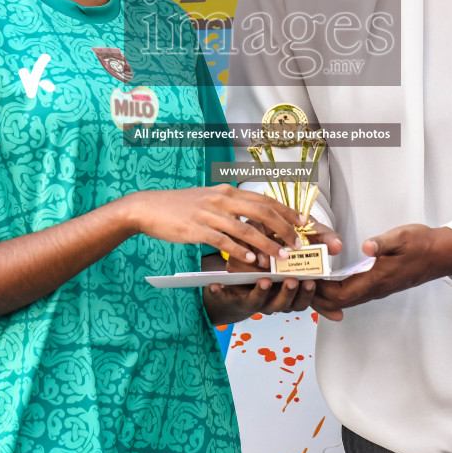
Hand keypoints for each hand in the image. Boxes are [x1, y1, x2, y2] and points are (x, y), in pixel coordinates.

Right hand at [118, 186, 304, 263]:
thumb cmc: (180, 206)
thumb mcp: (209, 199)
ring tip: (280, 258)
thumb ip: (230, 206)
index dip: (286, 211)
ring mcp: (210, 214)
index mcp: (227, 192)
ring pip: (246, 229)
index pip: (264, 199)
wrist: (149, 207)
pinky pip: (223, 241)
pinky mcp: (197, 229)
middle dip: (283, 229)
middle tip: (297, 244)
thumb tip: (252, 217)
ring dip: (266, 244)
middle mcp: (222, 200)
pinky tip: (250, 260)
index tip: (302, 222)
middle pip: (261, 212)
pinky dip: (239, 251)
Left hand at [201, 226, 344, 322]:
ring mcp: (250, 295)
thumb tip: (339, 245)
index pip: (302, 299)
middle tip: (292, 281)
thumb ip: (318, 243)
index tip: (311, 282)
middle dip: (288, 293)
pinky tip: (216, 285)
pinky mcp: (230, 292)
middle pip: (282, 303)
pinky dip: (221, 292)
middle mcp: (271, 296)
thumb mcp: (297, 246)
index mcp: (288, 289)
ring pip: (257, 300)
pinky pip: (224, 296)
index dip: (307, 294)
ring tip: (264, 280)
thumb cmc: (273, 255)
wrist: (240, 267)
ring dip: (261, 293)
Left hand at [312, 224, 451, 321]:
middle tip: (300, 280)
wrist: (442, 254)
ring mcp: (378, 288)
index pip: (340, 294)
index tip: (305, 278)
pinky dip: (337, 291)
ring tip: (309, 280)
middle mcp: (375, 289)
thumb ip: (383, 243)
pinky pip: (353, 294)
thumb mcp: (402, 236)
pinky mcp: (380, 284)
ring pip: (345, 300)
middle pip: (338, 302)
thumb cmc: (422, 243)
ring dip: (326, 294)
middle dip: (317, 296)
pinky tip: (329, 280)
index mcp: (376, 279)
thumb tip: (366, 247)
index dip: (320, 290)